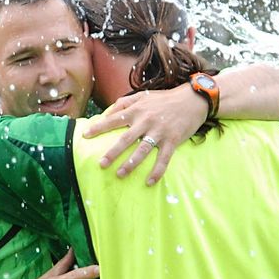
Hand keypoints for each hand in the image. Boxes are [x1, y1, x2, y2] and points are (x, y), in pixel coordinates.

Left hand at [82, 85, 206, 185]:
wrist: (192, 100)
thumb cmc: (165, 99)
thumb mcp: (143, 96)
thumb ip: (124, 102)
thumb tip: (107, 112)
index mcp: (137, 110)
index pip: (114, 119)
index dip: (99, 127)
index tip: (85, 135)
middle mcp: (146, 121)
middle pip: (126, 139)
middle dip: (113, 152)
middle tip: (101, 164)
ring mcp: (160, 132)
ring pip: (143, 150)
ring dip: (131, 164)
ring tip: (120, 174)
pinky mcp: (173, 140)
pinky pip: (164, 159)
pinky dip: (157, 171)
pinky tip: (150, 182)